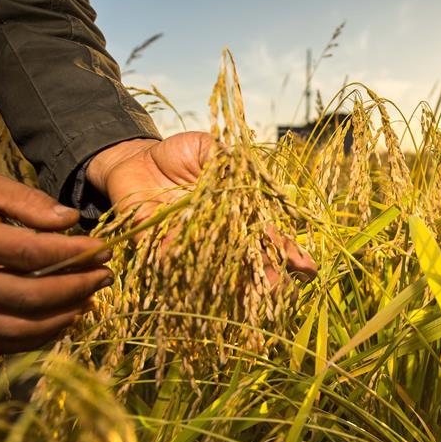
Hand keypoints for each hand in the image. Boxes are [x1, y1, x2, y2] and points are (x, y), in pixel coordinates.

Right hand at [0, 171, 112, 352]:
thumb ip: (28, 201)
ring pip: (13, 330)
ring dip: (59, 319)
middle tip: (104, 277)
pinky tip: (60, 320)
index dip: (72, 255)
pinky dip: (34, 338)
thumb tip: (71, 221)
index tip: (103, 250)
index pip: (28, 253)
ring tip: (88, 301)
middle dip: (75, 289)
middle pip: (25, 296)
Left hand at [88, 132, 317, 280]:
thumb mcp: (209, 148)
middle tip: (283, 290)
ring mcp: (190, 241)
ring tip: (252, 293)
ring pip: (215, 265)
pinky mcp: (157, 243)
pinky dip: (181, 260)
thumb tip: (250, 177)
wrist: (135, 158)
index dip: (286, 250)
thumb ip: (228, 161)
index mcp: (235, 211)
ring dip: (232, 279)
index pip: (266, 234)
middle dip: (266, 274)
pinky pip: (170, 255)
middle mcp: (216, 233)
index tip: (306, 266)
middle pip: (246, 259)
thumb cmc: (178, 154)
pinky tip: (198, 271)